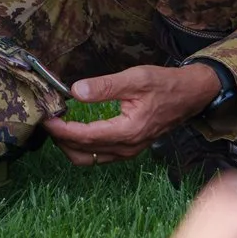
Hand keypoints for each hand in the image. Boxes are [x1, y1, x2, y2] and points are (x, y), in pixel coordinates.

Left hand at [43, 63, 221, 163]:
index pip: (84, 136)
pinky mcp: (129, 150)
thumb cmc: (166, 84)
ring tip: (58, 126)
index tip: (45, 117)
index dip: (60, 129)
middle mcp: (127, 147)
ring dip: (69, 146)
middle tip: (47, 119)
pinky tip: (76, 131)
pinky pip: (98, 156)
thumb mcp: (137, 78)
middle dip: (60, 138)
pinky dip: (82, 147)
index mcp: (128, 130)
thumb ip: (105, 86)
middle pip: (81, 152)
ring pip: (88, 159)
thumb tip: (75, 90)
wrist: (191, 95)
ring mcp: (129, 151)